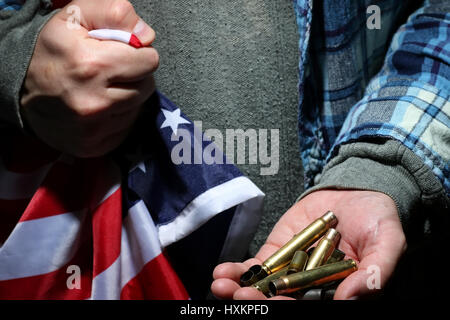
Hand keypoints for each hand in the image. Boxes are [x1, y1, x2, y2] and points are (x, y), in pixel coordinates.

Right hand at [20, 0, 158, 156]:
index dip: (139, 54)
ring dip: (127, 97)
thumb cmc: (53, 49)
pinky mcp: (93, 147)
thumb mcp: (76, 17)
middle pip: (147, 87)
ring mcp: (94, 129)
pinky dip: (118, 117)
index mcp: (93, 66)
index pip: (149, 61)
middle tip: (112, 71)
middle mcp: (95, 102)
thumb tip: (147, 36)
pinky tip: (99, 107)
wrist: (19, 88)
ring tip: (102, 88)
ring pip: (137, 108)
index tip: (122, 53)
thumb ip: (115, 14)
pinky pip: (126, 129)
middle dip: (135, 75)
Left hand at [211, 189, 406, 299]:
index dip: (292, 307)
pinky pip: (256, 267)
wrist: (356, 190)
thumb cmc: (378, 219)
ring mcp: (292, 272)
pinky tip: (222, 273)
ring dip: (242, 290)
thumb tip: (351, 299)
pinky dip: (239, 271)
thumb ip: (376, 272)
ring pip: (264, 288)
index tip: (276, 304)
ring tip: (223, 287)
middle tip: (241, 298)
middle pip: (283, 301)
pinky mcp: (277, 253)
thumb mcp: (388, 242)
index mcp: (338, 291)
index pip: (314, 306)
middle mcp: (312, 287)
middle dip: (260, 302)